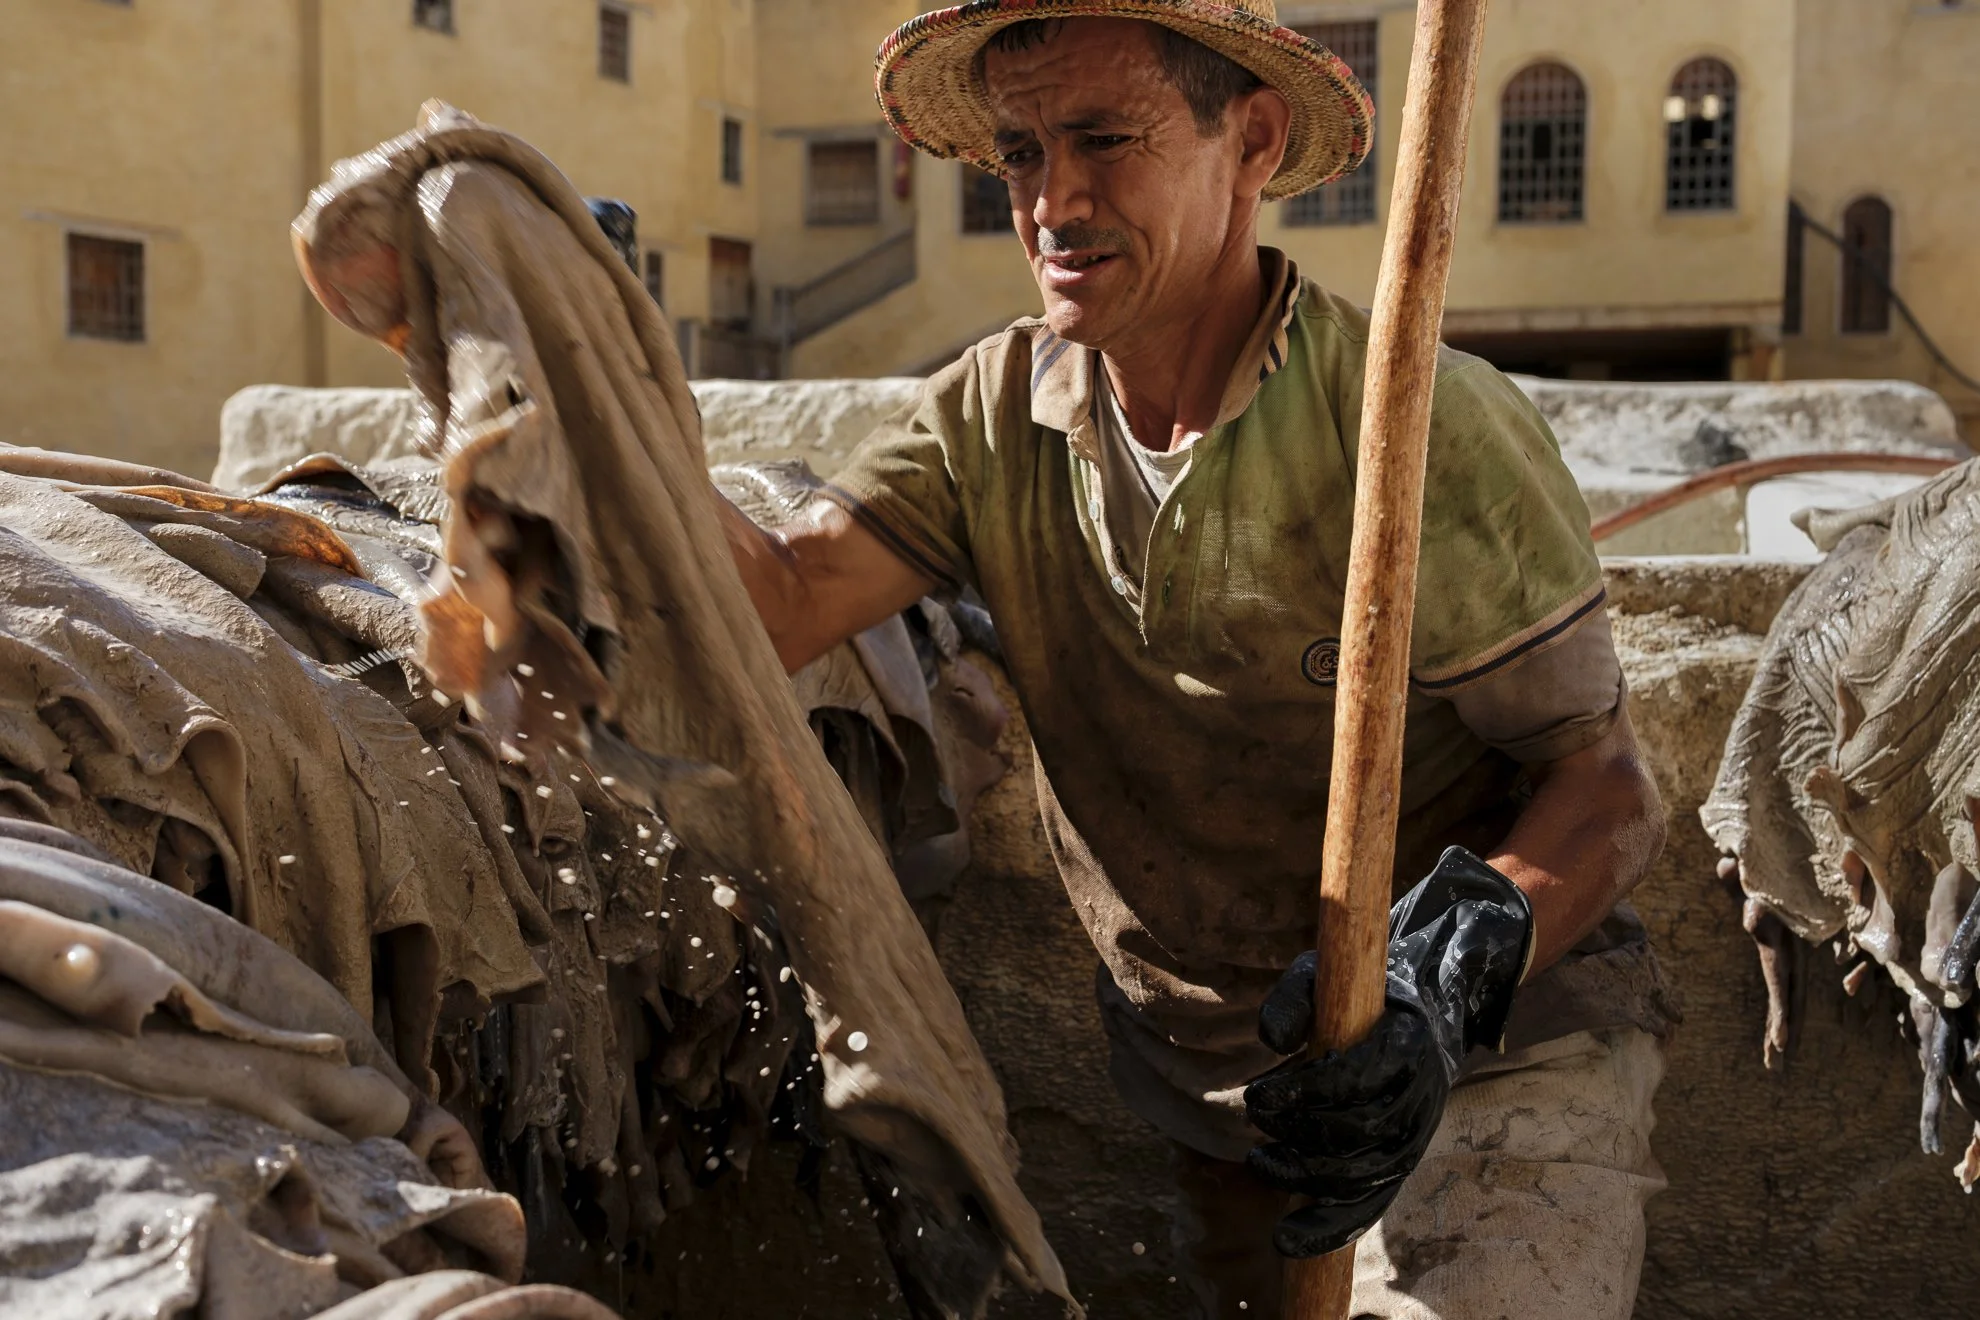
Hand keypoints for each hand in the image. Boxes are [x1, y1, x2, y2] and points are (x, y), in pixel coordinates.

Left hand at [1242, 846, 1533, 1256]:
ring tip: (1259, 1160)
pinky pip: (1368, 1207)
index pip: (1357, 1079)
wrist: (1418, 1021)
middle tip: (1255, 1115)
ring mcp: (1413, 1138)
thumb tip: (1270, 1041)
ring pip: (1361, 1174)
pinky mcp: (1398, 1166)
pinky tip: (1287, 1238)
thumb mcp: (1321, 978)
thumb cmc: (1357, 999)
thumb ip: (1291, 1000)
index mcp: (1405, 1045)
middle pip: (1356, 1131)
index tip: (1257, 1094)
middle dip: (1296, 1131)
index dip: (1305, 1092)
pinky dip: (1327, 1227)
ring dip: (1303, 1175)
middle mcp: (1419, 1097)